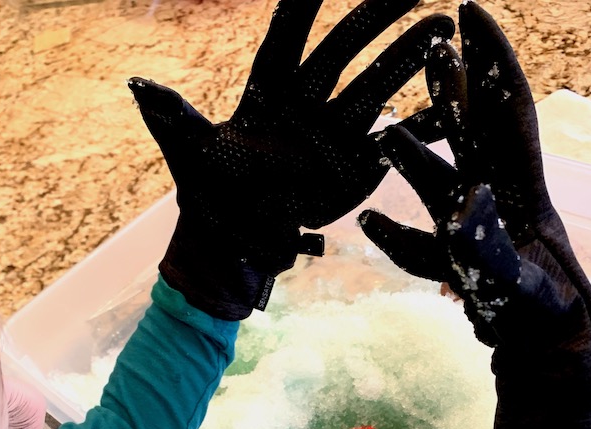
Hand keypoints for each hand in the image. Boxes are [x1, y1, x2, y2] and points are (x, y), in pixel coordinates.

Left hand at [129, 0, 453, 319]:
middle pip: (346, 47)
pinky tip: (450, 104)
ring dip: (408, 57)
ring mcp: (335, 132)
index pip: (288, 34)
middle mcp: (306, 103)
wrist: (237, 242)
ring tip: (440, 30)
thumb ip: (174, 119)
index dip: (305, 2)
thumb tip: (140, 86)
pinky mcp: (355, 166)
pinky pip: (394, 139)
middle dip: (377, 13)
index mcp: (267, 91)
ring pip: (377, 84)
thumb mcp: (190, 154)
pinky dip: (421, 123)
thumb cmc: (208, 194)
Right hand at [358, 2, 590, 428]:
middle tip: (430, 45)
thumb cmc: (551, 334)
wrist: (553, 372)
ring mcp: (483, 239)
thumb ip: (489, 248)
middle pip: (474, 135)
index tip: (470, 13)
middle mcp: (504, 207)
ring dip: (414, 158)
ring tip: (381, 134)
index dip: (493, 60)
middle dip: (452, 89)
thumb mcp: (525, 290)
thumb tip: (464, 201)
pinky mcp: (466, 270)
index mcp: (527, 197)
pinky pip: (424, 246)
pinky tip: (369, 225)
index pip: (509, 113)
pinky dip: (397, 236)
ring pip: (442, 184)